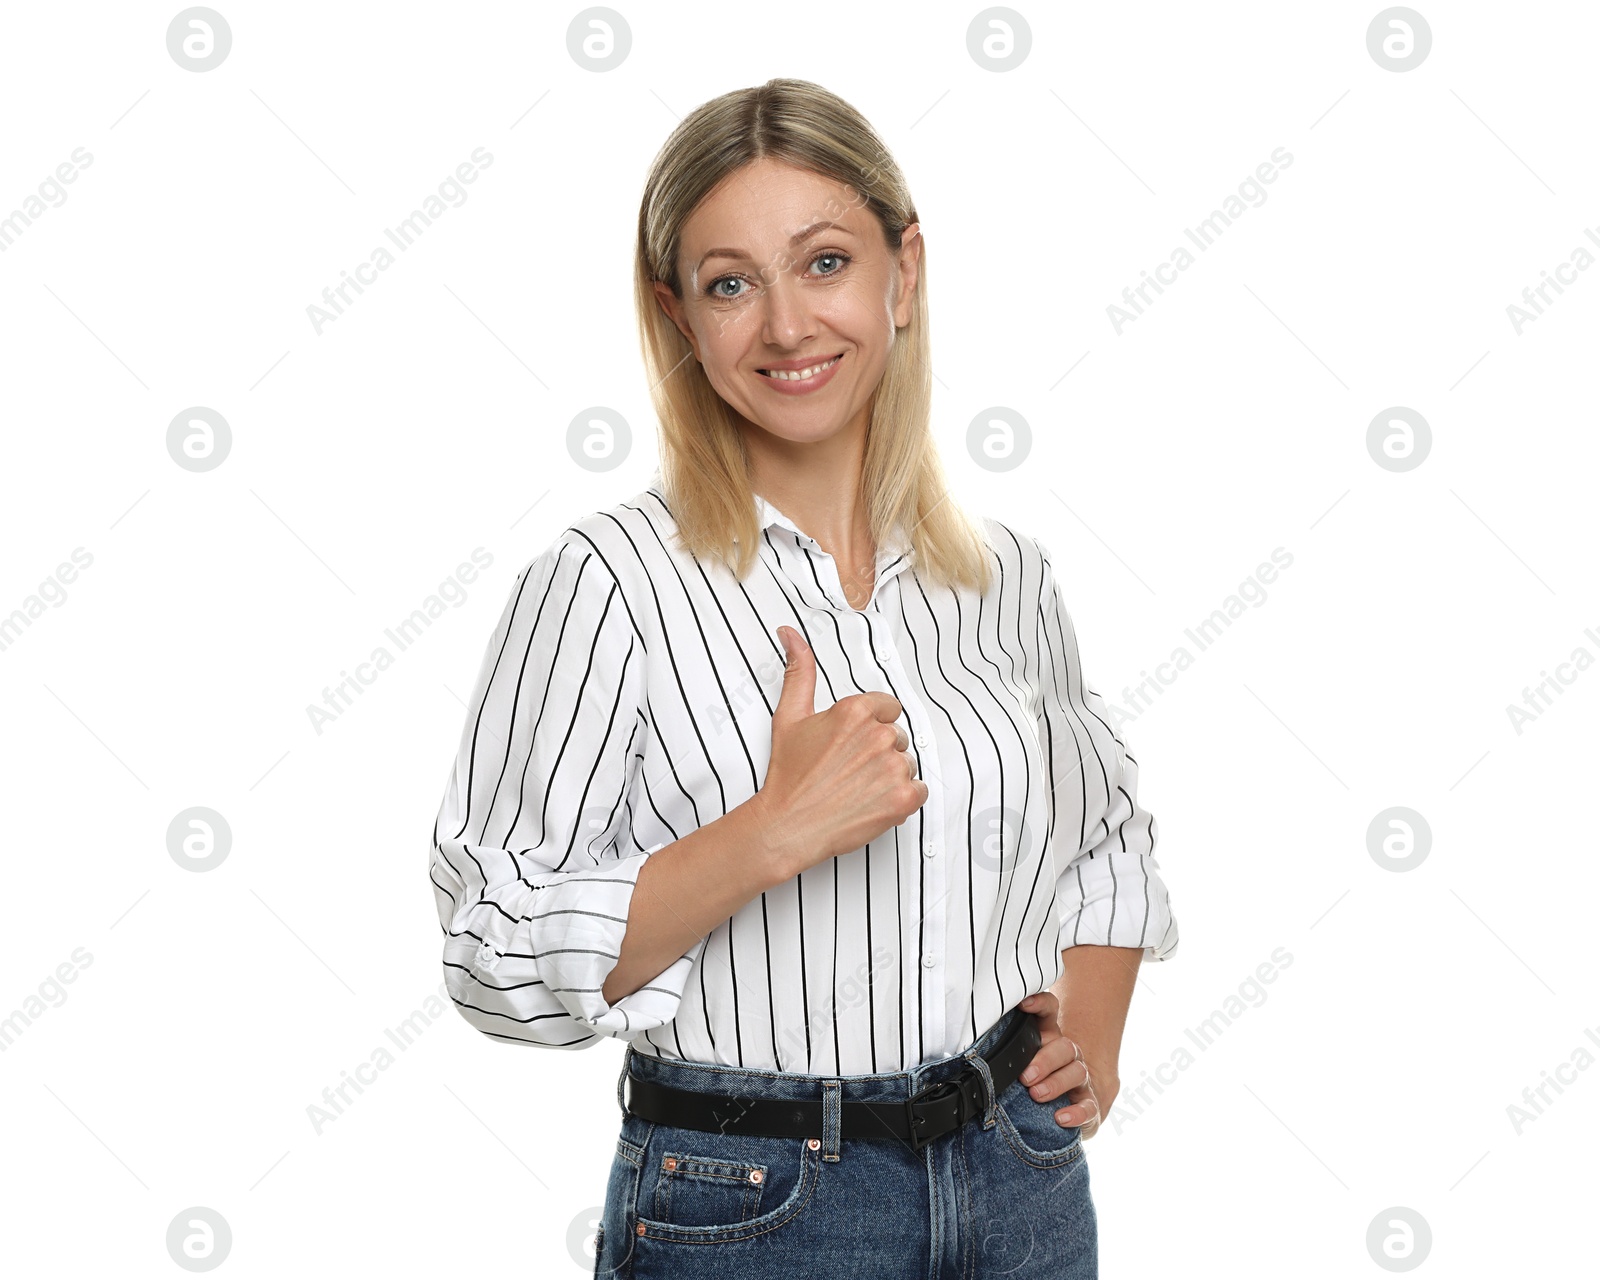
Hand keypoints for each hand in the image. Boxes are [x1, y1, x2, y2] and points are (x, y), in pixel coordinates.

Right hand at [751, 626, 928, 874]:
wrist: (788, 825)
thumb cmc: (789, 774)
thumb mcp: (790, 716)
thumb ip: (799, 671)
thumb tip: (790, 633)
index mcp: (855, 711)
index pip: (888, 707)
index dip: (870, 727)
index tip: (851, 745)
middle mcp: (878, 735)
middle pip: (897, 736)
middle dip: (879, 751)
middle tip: (849, 769)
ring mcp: (893, 767)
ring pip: (907, 763)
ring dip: (890, 775)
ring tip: (858, 788)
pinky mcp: (903, 798)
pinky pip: (920, 790)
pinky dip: (902, 798)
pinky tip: (874, 801)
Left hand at [1016, 991, 1118, 1139]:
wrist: (1059, 1110)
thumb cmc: (1031, 1081)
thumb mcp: (1015, 1063)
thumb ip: (1004, 1055)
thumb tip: (974, 1056)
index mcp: (1047, 1038)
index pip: (1049, 1012)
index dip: (1040, 1004)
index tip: (1023, 1005)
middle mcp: (1066, 1055)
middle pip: (1064, 1046)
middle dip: (1044, 1060)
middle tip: (1025, 1077)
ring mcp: (1080, 1079)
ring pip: (1077, 1072)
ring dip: (1056, 1084)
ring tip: (1036, 1095)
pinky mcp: (1088, 1104)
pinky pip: (1088, 1106)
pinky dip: (1077, 1112)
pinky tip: (1061, 1118)